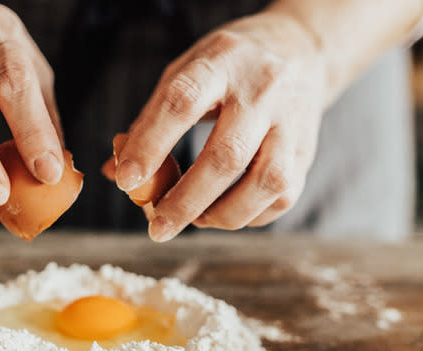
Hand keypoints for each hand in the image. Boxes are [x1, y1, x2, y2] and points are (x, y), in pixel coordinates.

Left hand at [112, 12, 325, 241]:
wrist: (297, 49)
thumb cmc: (225, 68)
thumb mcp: (183, 73)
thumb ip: (149, 121)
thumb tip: (115, 171)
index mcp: (219, 63)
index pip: (182, 103)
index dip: (151, 145)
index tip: (126, 181)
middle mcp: (262, 90)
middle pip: (226, 155)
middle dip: (186, 201)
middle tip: (158, 227)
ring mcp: (291, 121)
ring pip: (266, 182)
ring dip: (224, 214)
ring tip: (197, 220)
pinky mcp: (307, 150)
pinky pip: (283, 196)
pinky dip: (249, 216)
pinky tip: (225, 212)